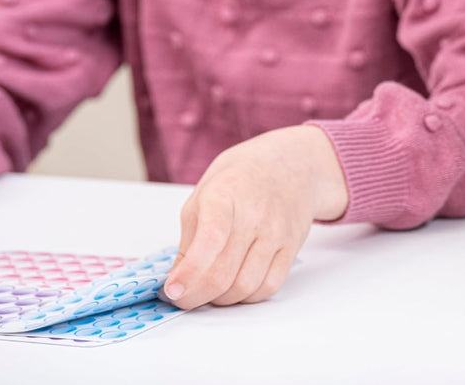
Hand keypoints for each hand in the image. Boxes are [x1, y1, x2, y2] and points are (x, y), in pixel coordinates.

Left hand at [163, 125, 347, 308]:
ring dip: (221, 299)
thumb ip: (189, 239)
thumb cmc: (240, 179)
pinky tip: (236, 286)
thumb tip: (177, 281)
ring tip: (210, 289)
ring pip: (246, 287)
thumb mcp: (202, 197)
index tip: (172, 291)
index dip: (188, 274)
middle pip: (223, 274)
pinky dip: (247, 297)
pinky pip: (269, 287)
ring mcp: (277, 232)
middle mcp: (255, 215)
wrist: (290, 165)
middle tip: (183, 297)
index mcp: (225, 196)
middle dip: (195, 296)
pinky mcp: (292, 246)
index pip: (209, 243)